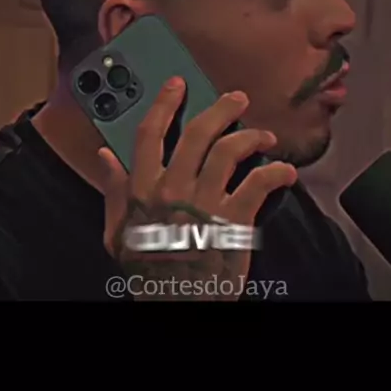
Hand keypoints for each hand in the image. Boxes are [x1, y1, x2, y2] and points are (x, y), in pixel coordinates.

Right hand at [100, 77, 296, 300]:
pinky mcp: (234, 220)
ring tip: (264, 136)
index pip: (150, 133)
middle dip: (221, 108)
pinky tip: (285, 171)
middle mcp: (173, 189)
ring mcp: (204, 203)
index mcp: (143, 189)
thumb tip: (105, 156)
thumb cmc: (149, 272)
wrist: (176, 306)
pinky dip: (277, 173)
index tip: (177, 85)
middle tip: (236, 99)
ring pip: (230, 150)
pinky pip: (259, 183)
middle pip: (197, 132)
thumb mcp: (118, 234)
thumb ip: (114, 191)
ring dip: (252, 136)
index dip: (164, 103)